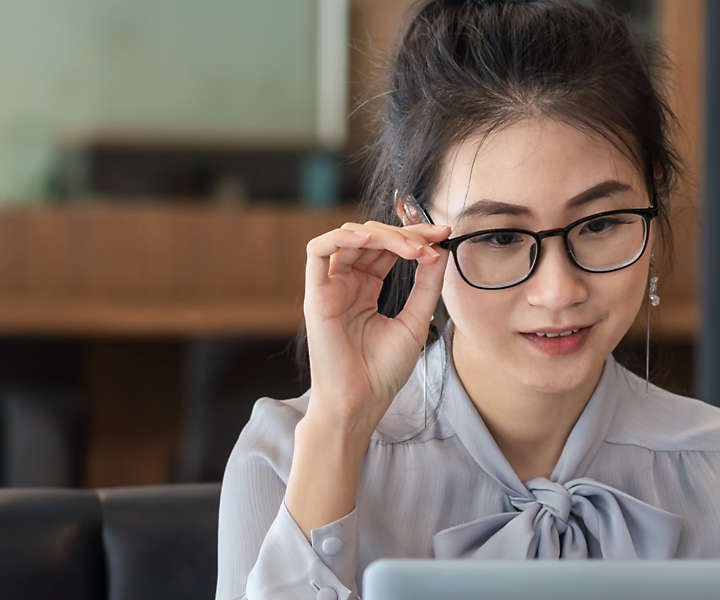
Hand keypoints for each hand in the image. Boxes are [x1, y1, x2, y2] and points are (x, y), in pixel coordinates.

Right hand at [302, 220, 450, 436]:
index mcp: (364, 289)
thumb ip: (426, 286)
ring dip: (382, 235)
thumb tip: (440, 250)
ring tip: (412, 248)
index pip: (386, 249)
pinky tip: (369, 240)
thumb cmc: (382, 372)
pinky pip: (317, 251)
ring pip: (348, 237)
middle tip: (432, 241)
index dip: (414, 236)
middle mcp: (345, 284)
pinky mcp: (315, 295)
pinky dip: (342, 237)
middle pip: (370, 238)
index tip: (443, 235)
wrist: (361, 404)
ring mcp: (329, 287)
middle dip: (404, 233)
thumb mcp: (415, 321)